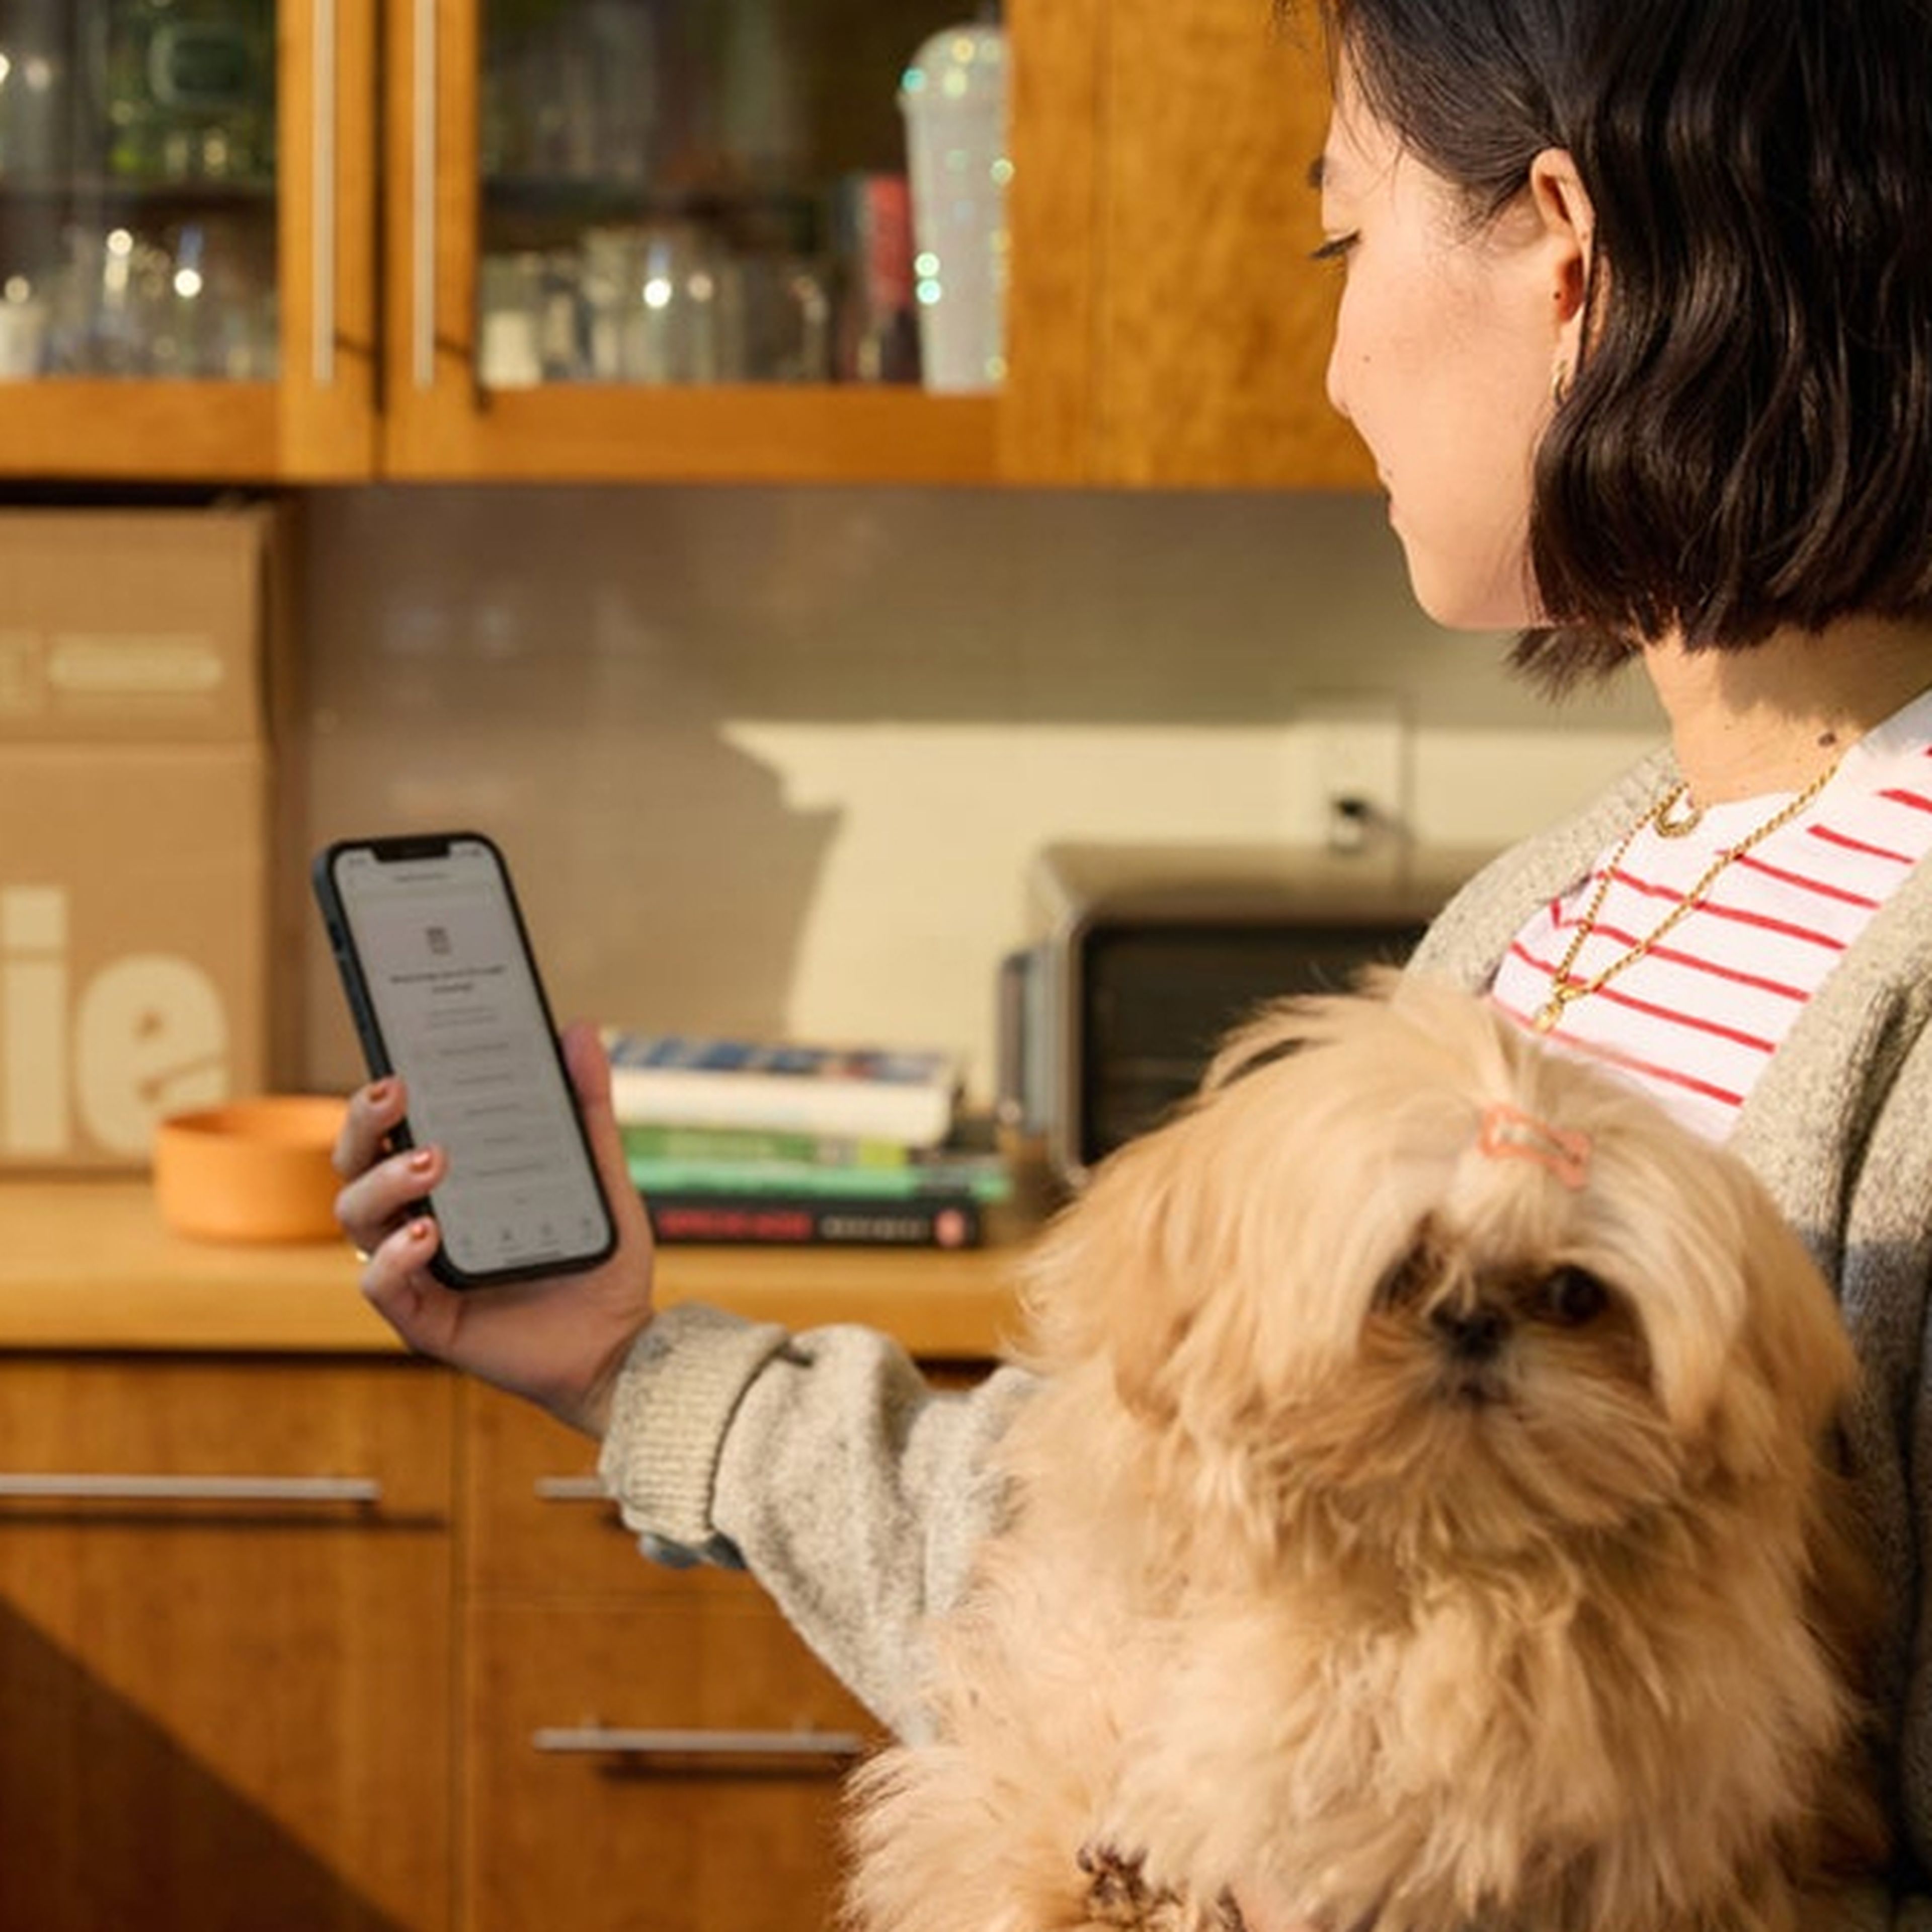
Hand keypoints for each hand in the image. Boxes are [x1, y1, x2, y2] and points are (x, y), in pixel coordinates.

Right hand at [331, 1020, 655, 1435]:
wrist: (621, 1344)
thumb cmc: (599, 1259)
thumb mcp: (600, 1173)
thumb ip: (586, 1106)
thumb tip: (580, 1029)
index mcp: (449, 1180)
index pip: (392, 1127)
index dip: (379, 1094)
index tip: (396, 1060)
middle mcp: (418, 1217)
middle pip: (356, 1161)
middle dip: (364, 1122)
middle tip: (396, 1093)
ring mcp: (416, 1268)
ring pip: (357, 1215)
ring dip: (385, 1180)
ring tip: (432, 1160)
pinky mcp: (423, 1318)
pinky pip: (380, 1285)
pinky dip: (393, 1256)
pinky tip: (426, 1234)